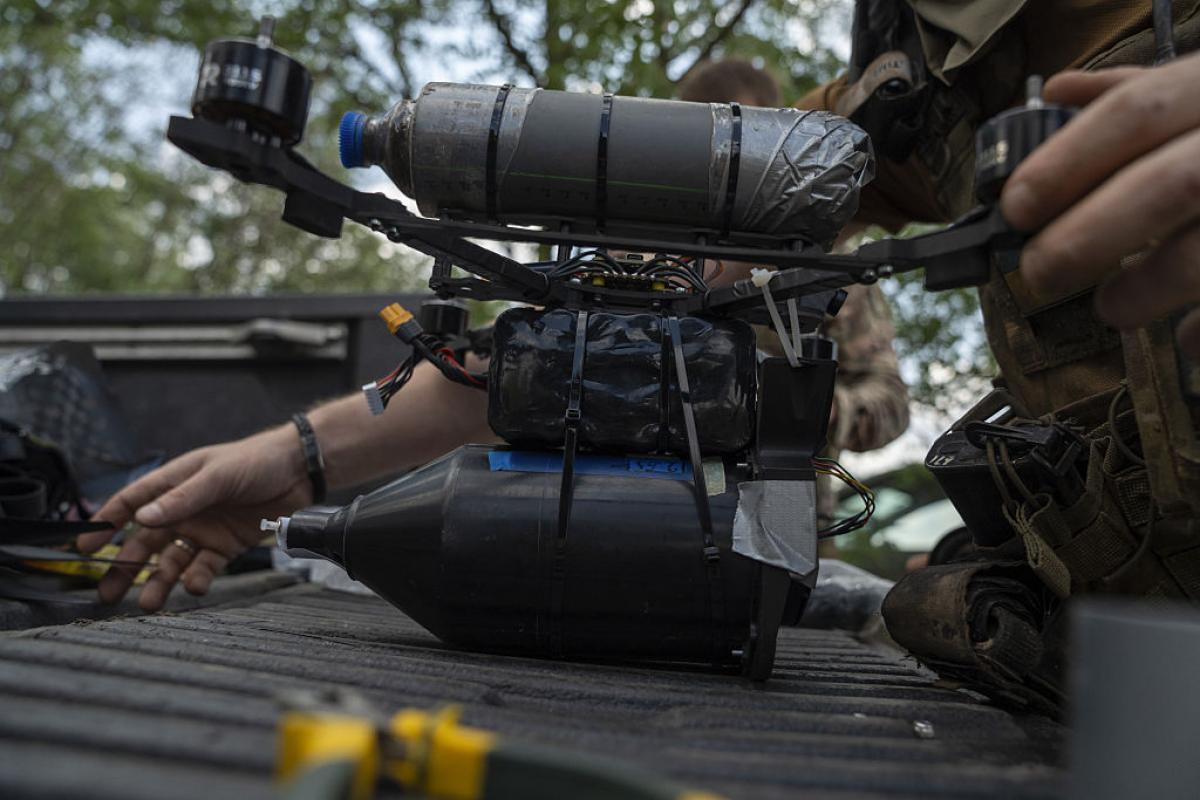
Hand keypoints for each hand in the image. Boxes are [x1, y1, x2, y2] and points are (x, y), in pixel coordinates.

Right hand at [78, 425, 311, 610]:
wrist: (299, 471)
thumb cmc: (256, 461)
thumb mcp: (217, 475)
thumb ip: (182, 498)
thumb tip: (142, 518)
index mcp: (174, 484)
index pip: (130, 503)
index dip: (106, 523)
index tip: (83, 546)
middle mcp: (184, 510)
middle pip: (145, 542)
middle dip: (125, 567)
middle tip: (107, 593)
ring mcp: (204, 529)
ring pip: (171, 561)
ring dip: (159, 582)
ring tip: (149, 604)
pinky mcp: (226, 546)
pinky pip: (204, 567)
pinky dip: (197, 580)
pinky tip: (195, 587)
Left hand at [1000, 53, 1199, 357]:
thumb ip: (1139, 91)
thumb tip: (1059, 93)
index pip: (1137, 112)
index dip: (1067, 162)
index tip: (1015, 208)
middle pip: (1170, 186)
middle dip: (1089, 236)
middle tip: (1039, 270)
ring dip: (1148, 287)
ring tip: (1110, 307)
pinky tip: (1190, 340)